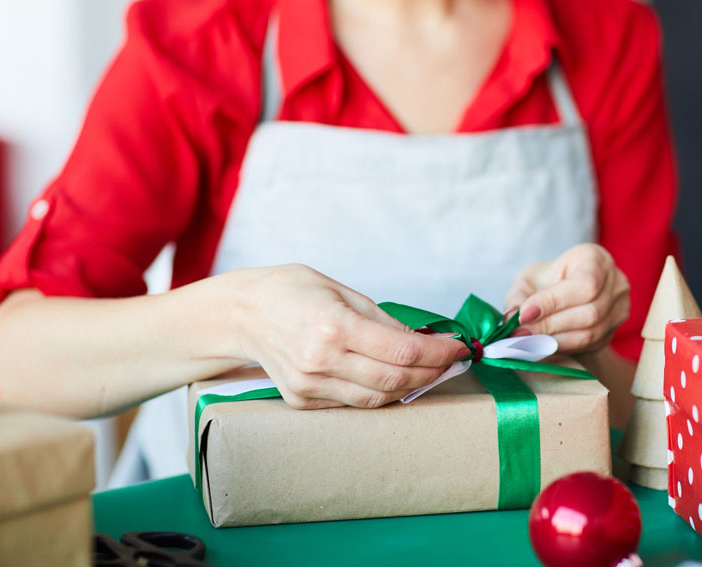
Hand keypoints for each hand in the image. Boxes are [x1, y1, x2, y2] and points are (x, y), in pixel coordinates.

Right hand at [226, 264, 467, 408]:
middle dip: (431, 372)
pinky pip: (352, 403)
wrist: (243, 313)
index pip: (402, 352)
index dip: (438, 353)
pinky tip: (392, 379)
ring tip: (428, 372)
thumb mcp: (343, 291)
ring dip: (409, 387)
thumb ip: (384, 320)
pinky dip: (378, 393)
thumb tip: (424, 340)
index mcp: (334, 326)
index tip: (458, 348)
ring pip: (377, 398)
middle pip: (395, 380)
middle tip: (449, 362)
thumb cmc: (293, 292)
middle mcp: (321, 359)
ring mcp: (309, 384)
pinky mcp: (302, 399)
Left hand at [504, 244, 629, 354]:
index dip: (554, 302)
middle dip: (551, 325)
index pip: (584, 284)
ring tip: (528, 341)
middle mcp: (616, 282)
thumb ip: (518, 297)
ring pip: (591, 333)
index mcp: (596, 259)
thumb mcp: (529, 280)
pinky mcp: (614, 330)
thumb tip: (512, 318)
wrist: (565, 296)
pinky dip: (564, 347)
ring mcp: (620, 308)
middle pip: (590, 312)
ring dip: (556, 340)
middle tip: (521, 333)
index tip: (524, 315)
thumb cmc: (547, 281)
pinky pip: (591, 345)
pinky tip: (544, 346)